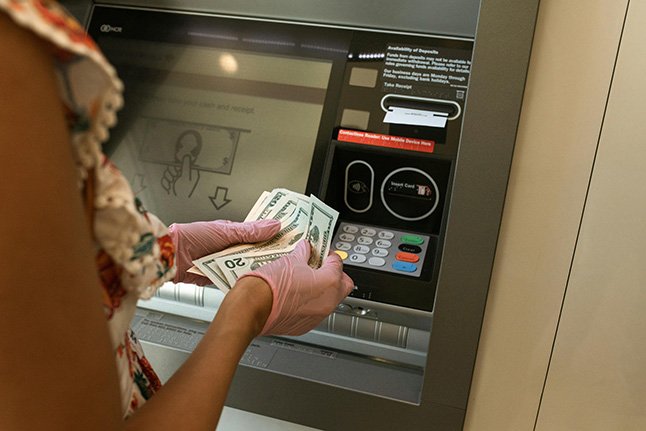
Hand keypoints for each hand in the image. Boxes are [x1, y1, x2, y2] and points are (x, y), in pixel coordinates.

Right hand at [161, 155, 199, 196]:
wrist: (179, 204)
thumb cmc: (185, 193)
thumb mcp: (186, 178)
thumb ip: (186, 166)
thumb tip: (187, 155)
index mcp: (189, 171)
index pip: (181, 161)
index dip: (177, 165)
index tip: (177, 171)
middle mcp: (183, 173)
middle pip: (172, 166)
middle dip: (172, 173)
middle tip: (175, 178)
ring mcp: (176, 178)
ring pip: (167, 172)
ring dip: (168, 179)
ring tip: (172, 184)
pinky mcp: (170, 182)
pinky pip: (164, 179)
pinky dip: (166, 183)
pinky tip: (170, 187)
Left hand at [169, 219, 280, 284]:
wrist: (169, 257)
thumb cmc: (192, 237)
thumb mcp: (225, 231)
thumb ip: (250, 231)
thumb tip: (274, 225)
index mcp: (233, 233)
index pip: (258, 235)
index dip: (273, 238)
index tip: (289, 240)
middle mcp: (230, 248)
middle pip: (255, 253)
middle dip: (268, 256)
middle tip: (286, 260)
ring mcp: (224, 263)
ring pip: (246, 267)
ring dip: (256, 270)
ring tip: (273, 273)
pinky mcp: (218, 277)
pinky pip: (235, 279)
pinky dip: (242, 281)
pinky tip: (254, 284)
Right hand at [239, 240, 354, 335]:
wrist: (252, 307)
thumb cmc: (270, 285)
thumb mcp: (290, 260)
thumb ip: (303, 254)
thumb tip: (306, 249)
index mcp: (329, 282)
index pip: (338, 264)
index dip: (329, 256)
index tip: (322, 253)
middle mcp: (328, 302)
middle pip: (343, 285)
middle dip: (335, 275)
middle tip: (320, 266)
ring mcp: (317, 317)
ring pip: (330, 301)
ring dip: (323, 290)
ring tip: (306, 280)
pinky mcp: (305, 326)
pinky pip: (315, 313)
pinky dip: (310, 304)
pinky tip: (296, 295)